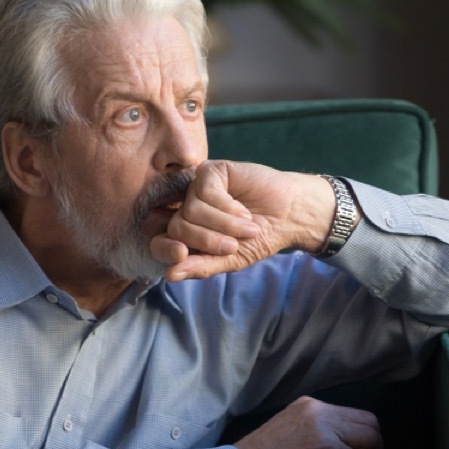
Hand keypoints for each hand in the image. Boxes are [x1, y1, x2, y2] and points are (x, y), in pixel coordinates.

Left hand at [149, 160, 334, 280]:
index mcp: (186, 234)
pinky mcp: (209, 172)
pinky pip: (205, 192)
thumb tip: (169, 275)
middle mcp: (186, 210)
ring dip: (224, 225)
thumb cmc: (259, 238)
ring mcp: (196, 189)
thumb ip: (201, 267)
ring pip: (191, 210)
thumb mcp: (230, 260)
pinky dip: (228, 208)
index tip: (180, 254)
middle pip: (177, 227)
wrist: (288, 216)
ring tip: (248, 227)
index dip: (165, 249)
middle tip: (233, 246)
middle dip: (207, 240)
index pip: (160, 241)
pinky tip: (243, 211)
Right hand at [234, 397, 382, 448]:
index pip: (356, 415)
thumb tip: (348, 447)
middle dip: (374, 448)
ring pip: (368, 440)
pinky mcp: (323, 448)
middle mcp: (317, 410)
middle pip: (369, 424)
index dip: (366, 437)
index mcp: (310, 405)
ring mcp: (321, 427)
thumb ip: (316, 431)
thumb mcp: (289, 432)